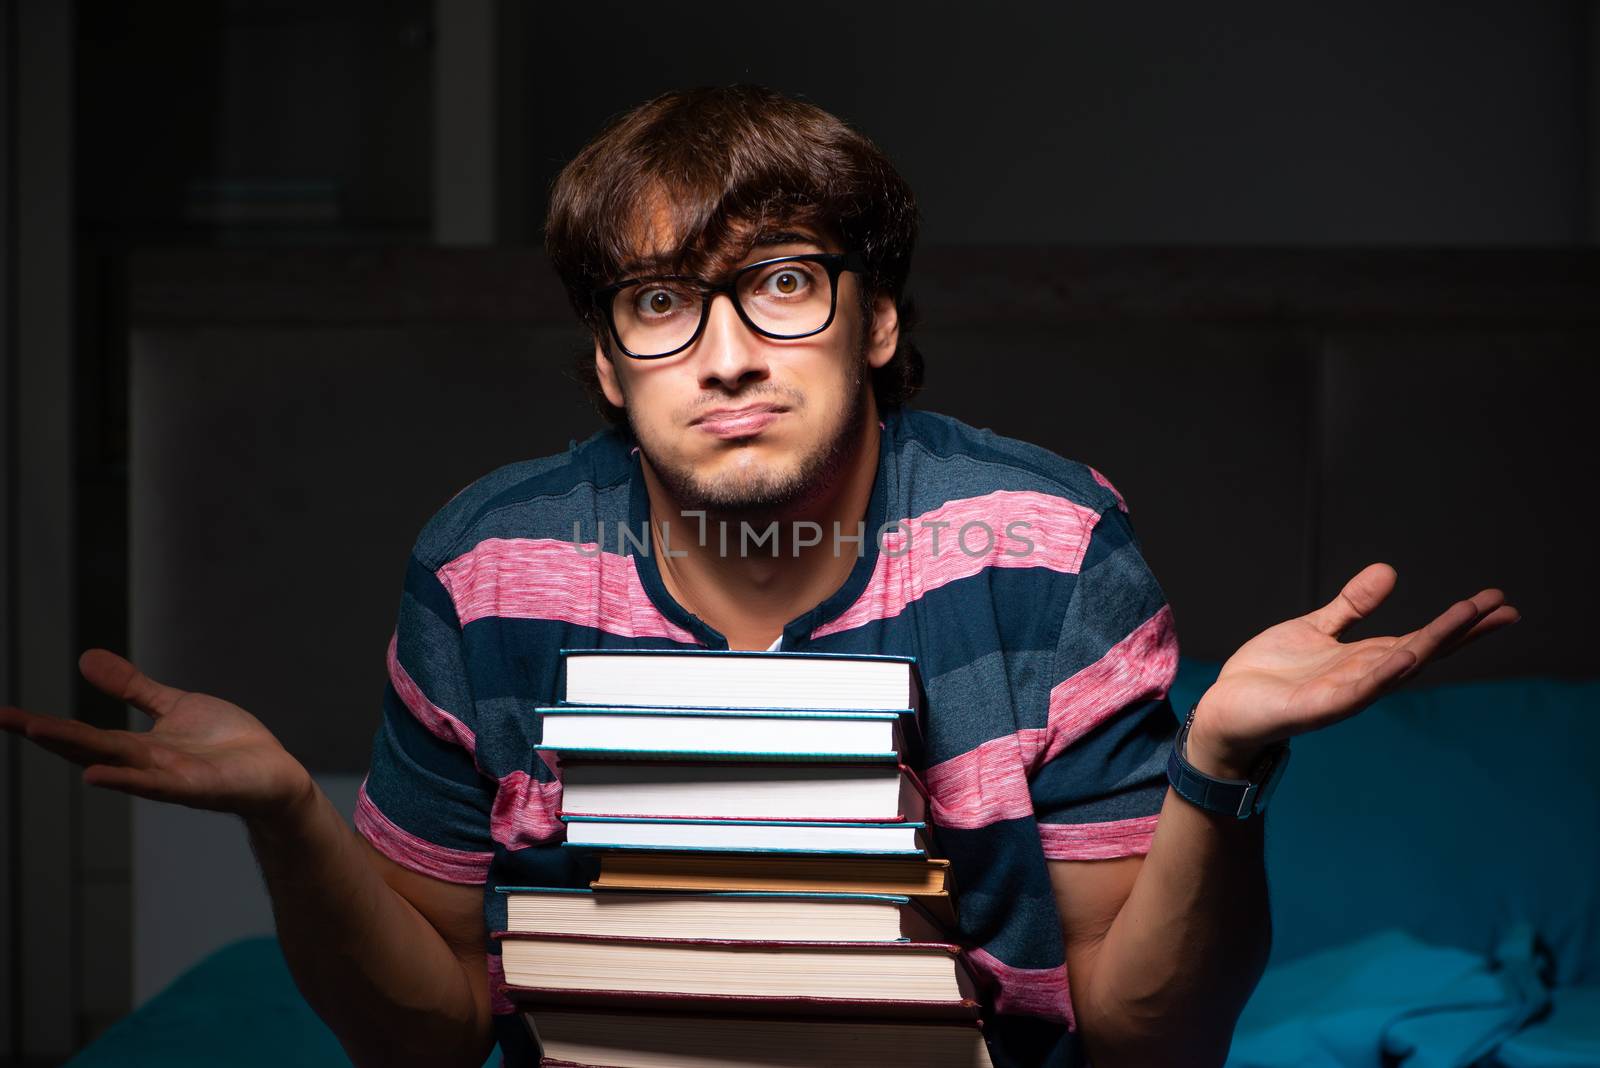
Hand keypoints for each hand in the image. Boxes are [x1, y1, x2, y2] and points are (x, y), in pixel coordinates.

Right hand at [0, 649, 314, 820]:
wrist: (273, 774)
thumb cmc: (226, 744)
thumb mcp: (174, 706)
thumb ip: (132, 688)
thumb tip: (85, 659)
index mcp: (138, 747)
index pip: (82, 734)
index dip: (42, 725)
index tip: (3, 714)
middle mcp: (145, 765)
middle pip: (89, 747)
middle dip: (48, 734)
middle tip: (8, 719)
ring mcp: (169, 778)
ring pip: (116, 762)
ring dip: (79, 751)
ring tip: (40, 732)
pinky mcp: (197, 787)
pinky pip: (156, 785)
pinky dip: (127, 780)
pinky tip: (96, 775)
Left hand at [1186, 563, 1519, 778]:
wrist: (1226, 709)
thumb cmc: (1269, 675)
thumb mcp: (1314, 629)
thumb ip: (1351, 606)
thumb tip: (1389, 571)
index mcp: (1364, 659)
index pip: (1422, 637)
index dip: (1458, 622)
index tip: (1497, 604)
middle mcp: (1363, 678)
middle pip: (1422, 651)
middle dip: (1460, 631)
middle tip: (1503, 608)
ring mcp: (1344, 694)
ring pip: (1397, 667)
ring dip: (1433, 643)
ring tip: (1468, 618)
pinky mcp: (1317, 707)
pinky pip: (1357, 690)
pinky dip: (1383, 675)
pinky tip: (1408, 656)